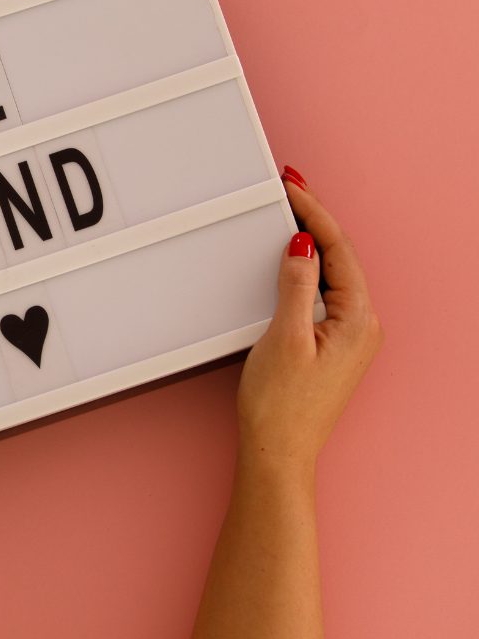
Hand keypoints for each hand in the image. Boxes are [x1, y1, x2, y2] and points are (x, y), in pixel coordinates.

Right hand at [236, 168, 384, 469]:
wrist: (278, 451)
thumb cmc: (281, 406)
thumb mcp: (284, 336)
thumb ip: (296, 286)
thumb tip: (303, 246)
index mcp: (357, 320)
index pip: (338, 249)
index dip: (314, 212)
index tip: (293, 187)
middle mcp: (361, 326)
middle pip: (339, 257)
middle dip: (314, 220)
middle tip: (291, 190)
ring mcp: (348, 337)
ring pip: (332, 274)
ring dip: (310, 243)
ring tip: (291, 215)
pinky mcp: (331, 346)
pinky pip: (323, 293)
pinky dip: (306, 270)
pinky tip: (291, 262)